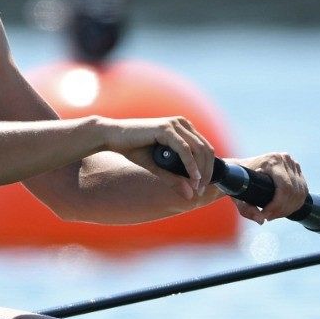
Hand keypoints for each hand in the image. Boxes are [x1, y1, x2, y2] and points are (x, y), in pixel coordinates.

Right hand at [99, 115, 215, 201]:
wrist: (111, 136)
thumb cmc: (132, 148)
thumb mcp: (157, 167)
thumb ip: (173, 178)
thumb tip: (190, 195)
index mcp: (183, 128)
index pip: (205, 149)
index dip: (208, 169)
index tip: (202, 186)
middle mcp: (182, 123)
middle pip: (206, 149)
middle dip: (207, 171)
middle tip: (201, 189)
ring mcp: (174, 124)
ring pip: (199, 149)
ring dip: (201, 170)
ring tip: (197, 186)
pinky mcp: (165, 128)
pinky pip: (184, 149)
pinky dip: (190, 165)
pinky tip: (193, 177)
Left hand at [230, 152, 306, 223]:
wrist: (238, 169)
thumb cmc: (236, 180)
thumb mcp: (238, 195)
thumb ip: (247, 209)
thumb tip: (261, 220)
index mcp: (273, 161)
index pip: (285, 188)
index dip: (277, 205)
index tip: (266, 215)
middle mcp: (285, 160)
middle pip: (293, 192)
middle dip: (282, 209)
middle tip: (268, 217)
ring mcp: (293, 164)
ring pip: (300, 193)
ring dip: (289, 208)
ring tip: (274, 215)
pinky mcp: (296, 171)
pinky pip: (302, 191)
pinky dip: (294, 204)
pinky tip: (283, 210)